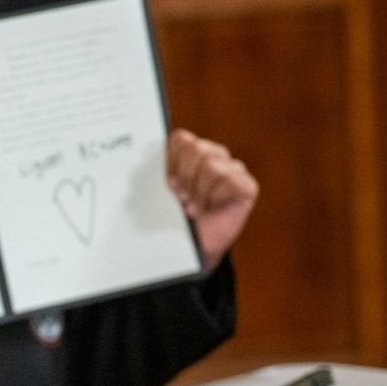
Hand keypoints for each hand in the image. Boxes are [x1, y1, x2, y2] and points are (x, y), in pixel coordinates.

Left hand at [167, 128, 257, 271]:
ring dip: (199, 191)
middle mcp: (215, 156)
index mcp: (192, 153)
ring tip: (195, 206)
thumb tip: (139, 151)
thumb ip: (154, 170)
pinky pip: (230, 179)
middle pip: (196, 148)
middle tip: (182, 197)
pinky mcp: (247, 185)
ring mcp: (233, 170)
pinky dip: (214, 196)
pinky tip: (211, 208)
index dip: (171, 163)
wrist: (192, 247)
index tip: (168, 185)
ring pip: (211, 164)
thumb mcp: (159, 191)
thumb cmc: (176, 218)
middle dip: (184, 176)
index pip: (182, 138)